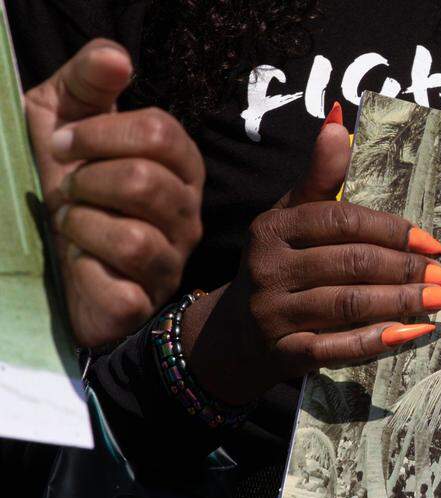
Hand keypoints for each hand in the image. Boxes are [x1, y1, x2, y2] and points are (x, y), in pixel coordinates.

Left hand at [24, 39, 204, 345]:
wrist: (58, 262)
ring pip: (135, 238)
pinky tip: (81, 263)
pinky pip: (123, 287)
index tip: (63, 143)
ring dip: (83, 225)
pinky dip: (87, 270)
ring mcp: (173, 261)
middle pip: (145, 182)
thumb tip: (117, 57)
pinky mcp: (148, 302)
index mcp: (180, 167)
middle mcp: (188, 215)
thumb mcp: (64, 119)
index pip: (162, 133)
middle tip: (69, 189)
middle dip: (87, 180)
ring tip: (74, 225)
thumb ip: (89, 81)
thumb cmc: (72, 186)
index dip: (100, 133)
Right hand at [180, 110, 440, 404]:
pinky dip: (375, 341)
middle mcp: (270, 268)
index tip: (435, 245)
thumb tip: (339, 117)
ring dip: (404, 304)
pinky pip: (335, 348)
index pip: (343, 222)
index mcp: (275, 228)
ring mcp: (273, 313)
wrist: (235, 335)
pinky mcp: (282, 352)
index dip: (393, 231)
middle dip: (408, 271)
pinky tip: (412, 333)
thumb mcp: (292, 216)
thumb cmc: (281, 265)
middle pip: (352, 264)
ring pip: (349, 304)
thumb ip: (321, 176)